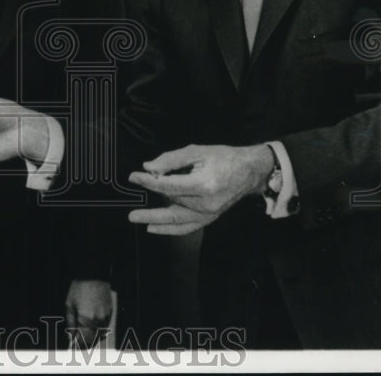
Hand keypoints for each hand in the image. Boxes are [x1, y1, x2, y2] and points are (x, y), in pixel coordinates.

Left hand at [65, 280, 112, 347]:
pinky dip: (98, 333)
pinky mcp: (110, 314)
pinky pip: (104, 329)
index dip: (76, 348)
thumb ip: (71, 324)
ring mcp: (106, 318)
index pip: (82, 342)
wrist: (94, 274)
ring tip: (82, 340)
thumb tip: (71, 338)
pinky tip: (91, 331)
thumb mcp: (69, 306)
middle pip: (92, 342)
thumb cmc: (79, 288)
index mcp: (86, 320)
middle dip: (83, 346)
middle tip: (75, 347)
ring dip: (91, 340)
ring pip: (99, 337)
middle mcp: (98, 321)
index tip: (71, 350)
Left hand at [128, 143, 271, 234]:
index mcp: (204, 185)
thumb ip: (171, 159)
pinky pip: (187, 227)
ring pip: (177, 219)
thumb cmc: (224, 158)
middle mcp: (206, 203)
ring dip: (155, 220)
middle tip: (130, 212)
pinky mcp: (210, 218)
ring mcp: (209, 214)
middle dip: (150, 207)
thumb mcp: (197, 151)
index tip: (134, 177)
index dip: (149, 182)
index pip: (169, 186)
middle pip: (171, 204)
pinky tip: (154, 228)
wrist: (250, 171)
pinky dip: (170, 229)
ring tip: (137, 219)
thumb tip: (149, 168)